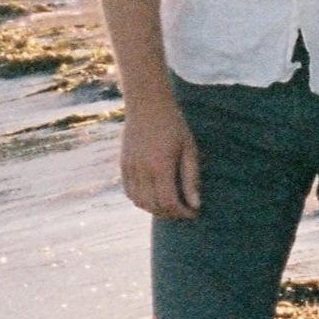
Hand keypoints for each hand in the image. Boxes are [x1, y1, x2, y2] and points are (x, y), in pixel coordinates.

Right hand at [119, 94, 200, 218]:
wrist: (147, 104)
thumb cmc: (173, 124)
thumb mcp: (189, 149)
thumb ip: (191, 178)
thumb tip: (195, 205)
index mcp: (160, 166)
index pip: (169, 202)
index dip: (182, 213)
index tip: (194, 212)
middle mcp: (142, 170)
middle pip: (154, 206)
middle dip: (171, 214)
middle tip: (185, 211)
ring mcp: (130, 168)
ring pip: (139, 202)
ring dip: (155, 210)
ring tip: (170, 206)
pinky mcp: (123, 165)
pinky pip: (130, 192)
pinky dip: (141, 200)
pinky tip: (154, 197)